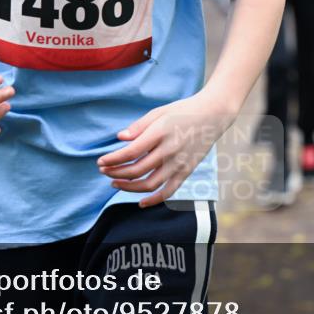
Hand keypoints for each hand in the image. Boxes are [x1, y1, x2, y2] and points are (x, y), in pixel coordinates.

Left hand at [97, 92, 234, 207]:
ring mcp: (179, 163)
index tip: (100, 162)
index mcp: (160, 132)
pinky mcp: (187, 171)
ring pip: (150, 184)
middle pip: (137, 170)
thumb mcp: (159, 112)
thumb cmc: (183, 111)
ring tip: (115, 183)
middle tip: (104, 172)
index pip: (131, 152)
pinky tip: (141, 202)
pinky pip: (169, 191)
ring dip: (129, 187)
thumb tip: (120, 139)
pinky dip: (154, 200)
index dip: (113, 160)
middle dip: (116, 173)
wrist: (213, 115)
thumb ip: (139, 126)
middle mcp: (170, 150)